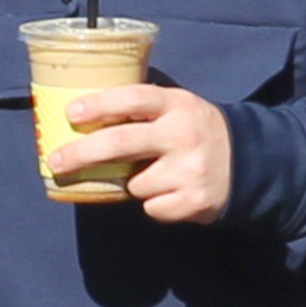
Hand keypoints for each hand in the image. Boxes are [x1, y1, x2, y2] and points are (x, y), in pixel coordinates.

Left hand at [50, 84, 232, 224]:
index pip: (134, 98)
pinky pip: (151, 208)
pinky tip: (174, 192)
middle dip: (80, 154)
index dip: (100, 105)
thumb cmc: (196, 133)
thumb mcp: (178, 109)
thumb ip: (144, 111)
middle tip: (55, 162)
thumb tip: (82, 118)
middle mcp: (184, 134)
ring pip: (134, 185)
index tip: (71, 114)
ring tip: (159, 175)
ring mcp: (190, 169)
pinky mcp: (194, 201)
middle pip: (121, 143)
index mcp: (178, 105)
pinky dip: (155, 204)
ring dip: (135, 185)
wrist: (250, 164)